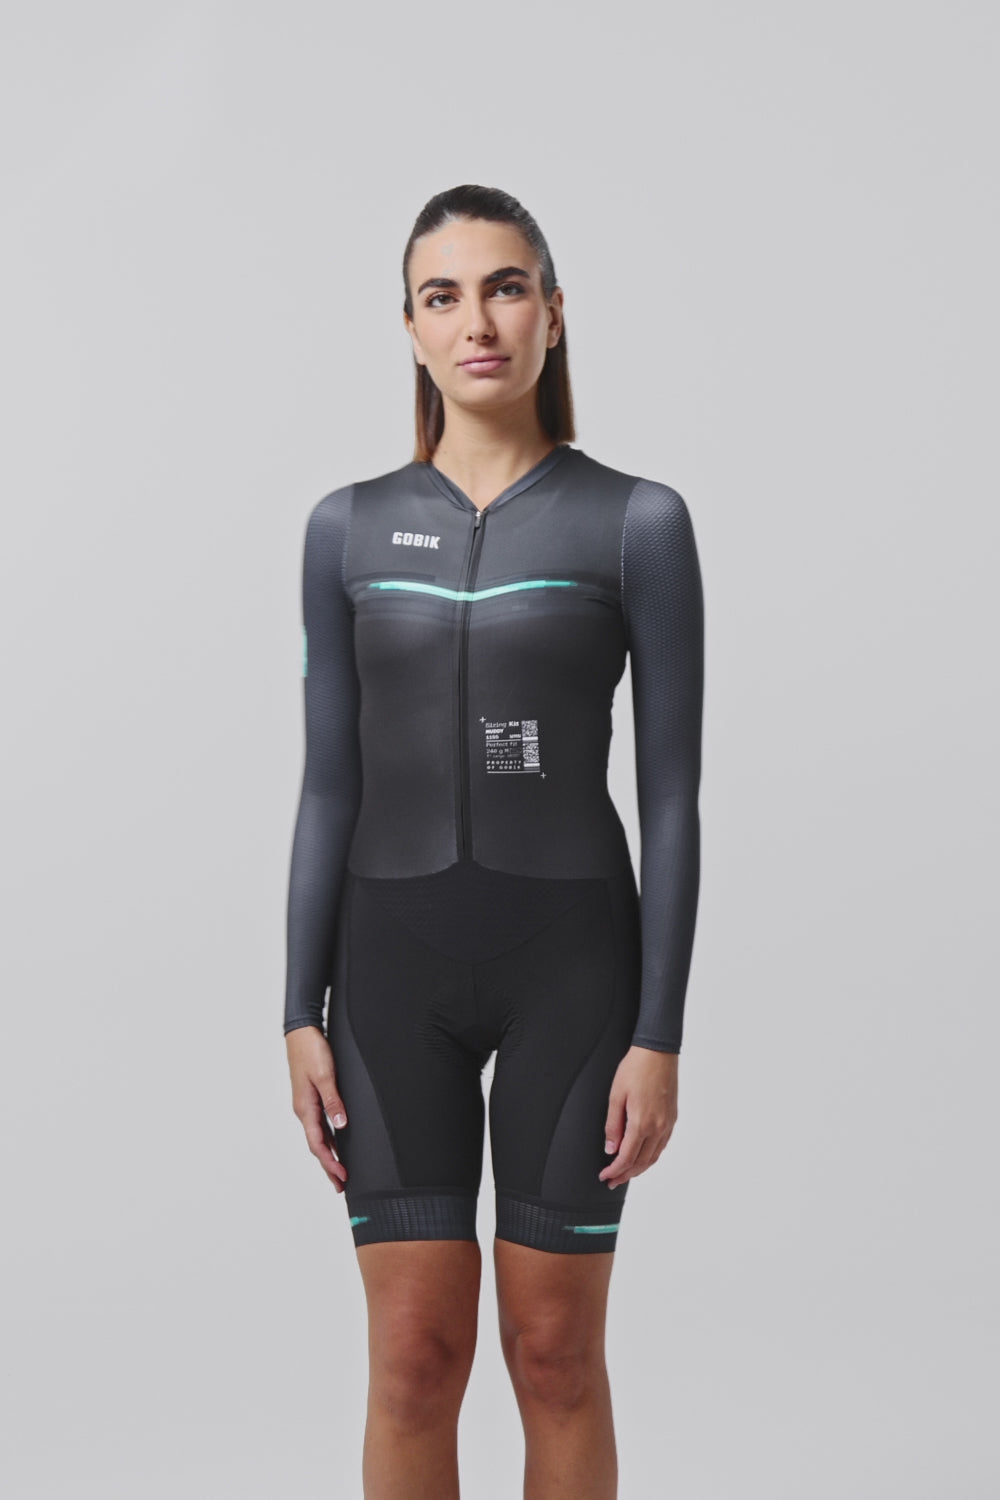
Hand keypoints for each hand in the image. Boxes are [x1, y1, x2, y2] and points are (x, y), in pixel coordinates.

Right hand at [285, 1026, 348, 1191]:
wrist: (301, 1031)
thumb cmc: (312, 1050)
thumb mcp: (326, 1075)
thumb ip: (333, 1100)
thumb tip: (341, 1125)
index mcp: (305, 1108)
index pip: (318, 1144)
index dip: (330, 1163)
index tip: (343, 1177)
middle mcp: (303, 1110)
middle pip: (317, 1146)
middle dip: (329, 1166)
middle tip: (341, 1185)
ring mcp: (306, 1104)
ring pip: (318, 1137)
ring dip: (328, 1154)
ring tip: (339, 1171)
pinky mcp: (310, 1097)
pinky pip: (319, 1125)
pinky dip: (327, 1139)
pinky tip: (335, 1143)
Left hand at [599, 1046, 678, 1188]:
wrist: (658, 1052)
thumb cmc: (635, 1069)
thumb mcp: (616, 1095)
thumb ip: (613, 1125)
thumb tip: (610, 1149)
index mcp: (642, 1123)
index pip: (627, 1158)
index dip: (614, 1171)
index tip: (604, 1176)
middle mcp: (658, 1127)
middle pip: (641, 1162)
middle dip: (625, 1175)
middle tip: (611, 1181)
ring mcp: (667, 1124)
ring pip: (653, 1157)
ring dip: (638, 1169)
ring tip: (625, 1174)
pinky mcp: (672, 1118)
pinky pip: (661, 1146)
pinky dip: (650, 1157)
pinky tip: (642, 1157)